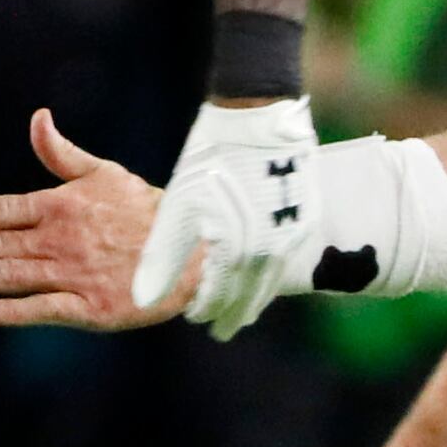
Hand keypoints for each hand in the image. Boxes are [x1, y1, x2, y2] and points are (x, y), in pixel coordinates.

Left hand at [0, 110, 176, 328]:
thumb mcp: (103, 172)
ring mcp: (73, 274)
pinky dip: (13, 311)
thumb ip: (61, 152)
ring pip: (8, 274)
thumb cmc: (146, 210)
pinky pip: (44, 309)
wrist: (193, 249)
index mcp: (58, 206)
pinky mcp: (90, 307)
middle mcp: (59, 239)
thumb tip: (37, 117)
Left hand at [134, 97, 321, 340]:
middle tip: (221, 330)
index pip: (219, 297)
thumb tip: (141, 300)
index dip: (204, 310)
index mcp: (238, 254)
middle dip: (233, 313)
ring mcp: (293, 235)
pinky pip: (287, 258)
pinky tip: (264, 272)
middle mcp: (271, 252)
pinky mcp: (305, 217)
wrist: (260, 117)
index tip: (194, 318)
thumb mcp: (179, 208)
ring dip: (255, 297)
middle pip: (250, 296)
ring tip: (243, 311)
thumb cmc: (212, 159)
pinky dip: (272, 272)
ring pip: (272, 280)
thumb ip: (162, 258)